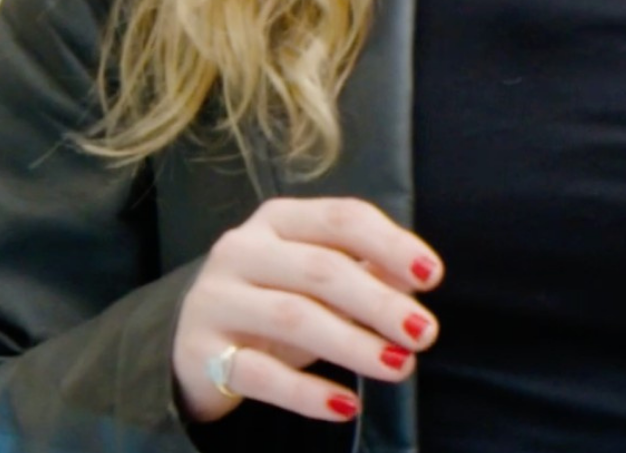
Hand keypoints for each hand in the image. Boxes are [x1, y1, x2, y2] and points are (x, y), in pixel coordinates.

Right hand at [171, 196, 442, 425]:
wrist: (192, 345)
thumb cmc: (272, 301)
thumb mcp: (318, 281)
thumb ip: (366, 271)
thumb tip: (416, 277)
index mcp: (278, 220)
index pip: (341, 218)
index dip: (391, 244)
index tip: (433, 276)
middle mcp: (242, 250)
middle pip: (322, 269)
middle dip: (379, 302)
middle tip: (425, 333)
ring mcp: (216, 300)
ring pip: (293, 317)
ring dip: (353, 344)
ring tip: (399, 366)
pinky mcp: (200, 353)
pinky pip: (259, 374)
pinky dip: (306, 393)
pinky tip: (345, 406)